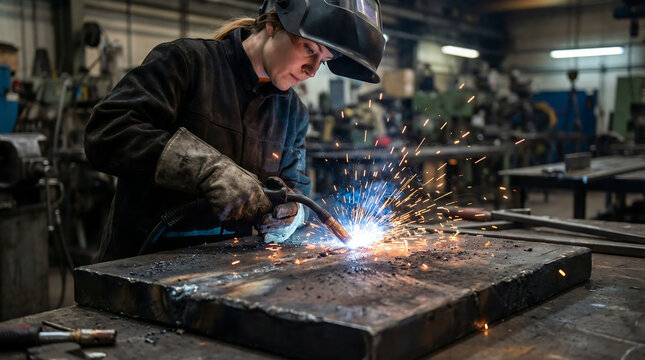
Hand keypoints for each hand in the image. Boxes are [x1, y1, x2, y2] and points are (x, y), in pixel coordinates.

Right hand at [154, 128, 271, 221]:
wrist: (211, 171)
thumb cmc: (230, 174)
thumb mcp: (251, 178)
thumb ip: (260, 191)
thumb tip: (268, 202)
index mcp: (257, 192)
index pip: (266, 210)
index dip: (262, 213)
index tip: (257, 213)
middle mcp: (248, 201)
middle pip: (251, 217)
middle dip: (245, 214)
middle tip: (236, 202)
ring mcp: (235, 207)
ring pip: (237, 219)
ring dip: (232, 213)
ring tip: (226, 199)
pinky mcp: (222, 212)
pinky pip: (224, 219)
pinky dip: (221, 214)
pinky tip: (218, 202)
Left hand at [258, 176, 302, 242]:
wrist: (276, 205)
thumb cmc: (277, 195)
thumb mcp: (279, 187)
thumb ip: (276, 182)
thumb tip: (270, 180)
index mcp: (293, 205)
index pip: (291, 209)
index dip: (284, 211)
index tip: (275, 212)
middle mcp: (291, 217)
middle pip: (285, 222)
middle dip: (274, 222)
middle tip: (263, 220)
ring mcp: (285, 226)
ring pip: (279, 230)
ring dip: (269, 229)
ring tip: (259, 227)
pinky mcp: (278, 233)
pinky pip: (274, 236)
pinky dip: (266, 235)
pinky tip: (260, 232)